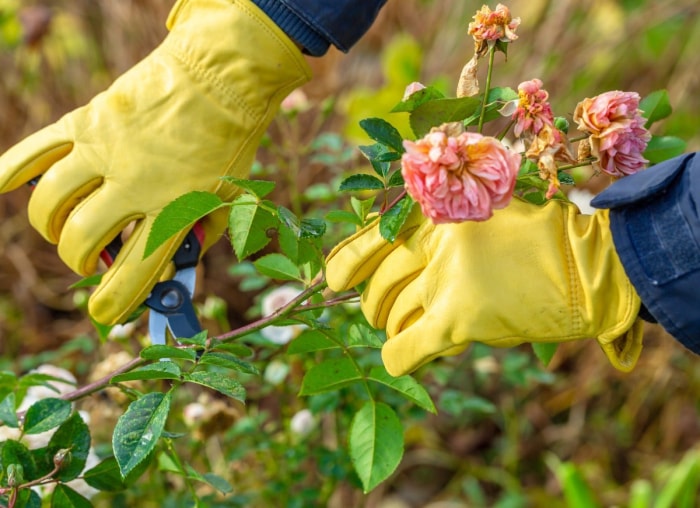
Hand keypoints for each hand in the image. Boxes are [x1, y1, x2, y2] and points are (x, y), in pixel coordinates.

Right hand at [0, 0, 309, 324]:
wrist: (222, 75)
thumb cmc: (230, 143)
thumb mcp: (228, 201)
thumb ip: (196, 240)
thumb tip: (163, 272)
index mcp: (175, 207)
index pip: (133, 272)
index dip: (115, 302)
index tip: (105, 314)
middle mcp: (133, 182)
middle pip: (81, 242)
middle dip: (82, 263)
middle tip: (94, 259)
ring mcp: (103, 150)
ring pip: (50, 205)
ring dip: (53, 228)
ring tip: (70, 227)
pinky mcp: (86, 121)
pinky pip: (34, 151)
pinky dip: (10, 171)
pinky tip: (0, 185)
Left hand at [326, 198, 643, 375]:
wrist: (588, 265)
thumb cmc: (540, 238)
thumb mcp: (485, 213)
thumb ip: (440, 228)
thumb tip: (391, 256)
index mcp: (437, 212)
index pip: (371, 237)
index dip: (345, 262)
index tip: (333, 280)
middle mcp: (434, 242)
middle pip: (378, 285)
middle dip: (374, 304)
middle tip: (384, 311)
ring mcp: (444, 280)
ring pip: (390, 317)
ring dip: (392, 328)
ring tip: (409, 329)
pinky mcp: (459, 319)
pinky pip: (406, 347)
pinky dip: (397, 355)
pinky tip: (397, 356)